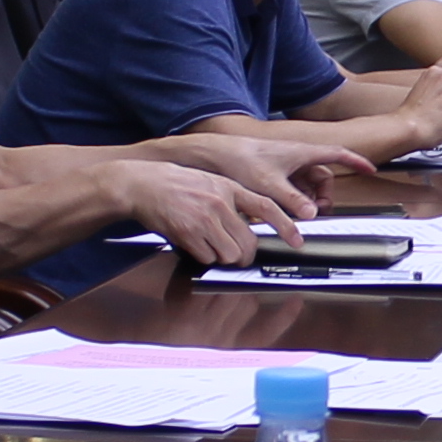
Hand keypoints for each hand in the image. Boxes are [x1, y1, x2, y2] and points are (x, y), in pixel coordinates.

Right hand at [110, 157, 290, 267]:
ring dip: (222, 256)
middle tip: (236, 255)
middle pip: (248, 244)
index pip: (267, 206)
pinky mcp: (189, 233)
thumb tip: (247, 226)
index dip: (286, 226)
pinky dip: (203, 257)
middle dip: (244, 256)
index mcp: (230, 188)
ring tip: (208, 245)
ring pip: (230, 254)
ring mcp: (205, 218)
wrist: (143, 184)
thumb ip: (231, 201)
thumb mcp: (211, 183)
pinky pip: (207, 258)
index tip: (297, 241)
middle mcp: (221, 203)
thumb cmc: (175, 185)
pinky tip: (193, 243)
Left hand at [153, 128, 347, 210]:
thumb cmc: (240, 160)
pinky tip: (281, 211)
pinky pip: (291, 187)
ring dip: (306, 200)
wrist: (213, 154)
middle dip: (323, 196)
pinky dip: (291, 199)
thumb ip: (292, 202)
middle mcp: (296, 157)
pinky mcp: (272, 173)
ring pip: (306, 185)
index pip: (337, 154)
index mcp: (302, 153)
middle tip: (317, 213)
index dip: (356, 161)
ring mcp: (284, 165)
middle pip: (322, 177)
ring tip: (298, 216)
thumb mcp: (269, 185)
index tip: (371, 170)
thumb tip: (312, 215)